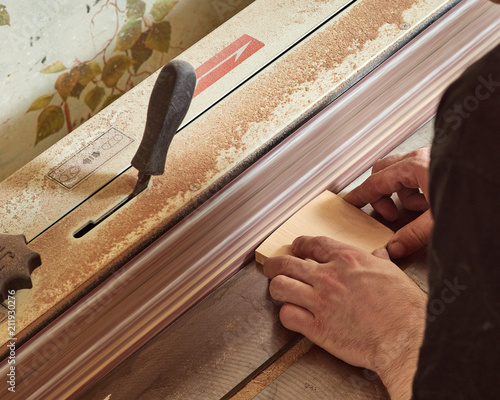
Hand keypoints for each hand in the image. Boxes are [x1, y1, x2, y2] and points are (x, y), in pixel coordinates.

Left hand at [263, 236, 426, 398]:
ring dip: (276, 287)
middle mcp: (329, 277)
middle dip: (275, 264)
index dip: (299, 244)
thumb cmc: (404, 308)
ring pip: (281, 286)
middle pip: (287, 263)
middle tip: (273, 267)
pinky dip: (286, 314)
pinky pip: (287, 315)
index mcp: (348, 259)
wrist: (405, 338)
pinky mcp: (317, 327)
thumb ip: (379, 261)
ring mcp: (320, 301)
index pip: (312, 243)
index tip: (296, 247)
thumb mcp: (393, 273)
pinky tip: (292, 315)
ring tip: (278, 290)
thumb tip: (378, 254)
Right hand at [344, 147, 432, 258]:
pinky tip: (431, 203)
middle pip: (384, 172)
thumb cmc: (474, 191)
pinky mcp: (442, 162)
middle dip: (381, 194)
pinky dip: (418, 189)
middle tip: (388, 214)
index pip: (375, 183)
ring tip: (418, 210)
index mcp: (414, 167)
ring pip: (401, 172)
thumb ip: (415, 235)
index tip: (349, 202)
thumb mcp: (440, 219)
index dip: (360, 195)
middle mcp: (420, 158)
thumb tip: (396, 247)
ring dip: (403, 193)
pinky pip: (418, 173)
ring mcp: (431, 157)